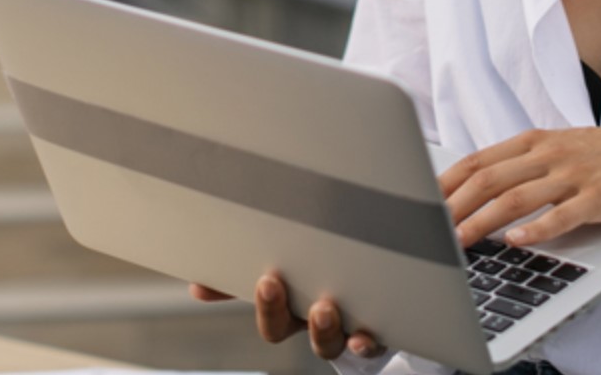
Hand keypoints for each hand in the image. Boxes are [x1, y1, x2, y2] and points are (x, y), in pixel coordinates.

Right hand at [188, 271, 384, 360]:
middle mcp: (310, 318)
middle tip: (268, 283)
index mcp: (288, 298)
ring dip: (319, 329)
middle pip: (279, 328)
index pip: (251, 299)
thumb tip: (203, 272)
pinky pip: (371, 347)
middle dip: (271, 309)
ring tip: (321, 309)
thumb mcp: (306, 256)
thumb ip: (265, 254)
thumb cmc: (339, 265)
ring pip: (324, 342)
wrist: (398, 288)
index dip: (225, 292)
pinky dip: (364, 344)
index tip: (202, 287)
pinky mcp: (379, 333)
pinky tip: (362, 336)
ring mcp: (344, 328)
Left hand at [439, 127, 600, 246]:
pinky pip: (562, 215)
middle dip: (453, 206)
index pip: (479, 160)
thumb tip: (475, 184)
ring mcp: (575, 175)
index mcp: (536, 141)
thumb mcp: (561, 148)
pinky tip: (517, 241)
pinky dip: (536, 229)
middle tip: (428, 228)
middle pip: (489, 179)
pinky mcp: (599, 198)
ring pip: (517, 197)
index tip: (420, 201)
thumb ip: (523, 163)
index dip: (446, 182)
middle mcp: (551, 154)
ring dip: (482, 221)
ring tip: (458, 240)